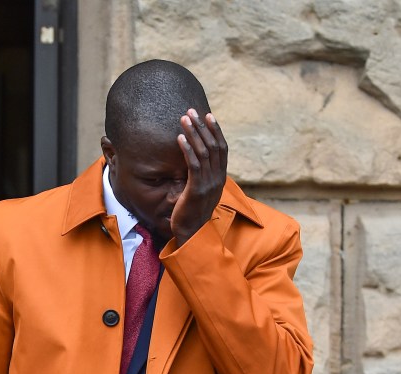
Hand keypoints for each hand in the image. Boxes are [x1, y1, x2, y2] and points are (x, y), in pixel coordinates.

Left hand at [170, 109, 227, 245]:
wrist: (192, 234)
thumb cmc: (193, 212)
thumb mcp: (201, 191)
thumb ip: (202, 176)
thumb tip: (197, 161)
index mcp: (220, 178)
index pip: (222, 148)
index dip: (216, 131)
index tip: (208, 115)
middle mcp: (217, 179)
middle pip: (214, 146)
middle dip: (203, 126)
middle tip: (192, 111)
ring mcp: (208, 184)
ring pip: (204, 152)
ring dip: (193, 133)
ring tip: (183, 119)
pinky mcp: (196, 190)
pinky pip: (193, 165)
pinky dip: (187, 149)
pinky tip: (179, 138)